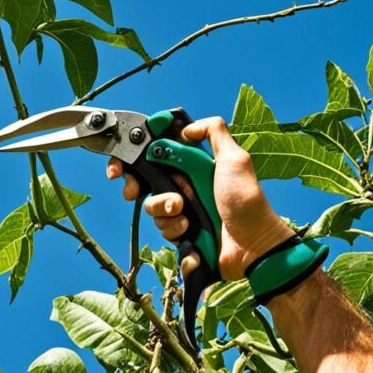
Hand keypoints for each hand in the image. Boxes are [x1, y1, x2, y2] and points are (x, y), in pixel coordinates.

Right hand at [107, 117, 293, 279]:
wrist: (252, 245)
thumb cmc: (245, 201)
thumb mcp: (235, 159)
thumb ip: (214, 132)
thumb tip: (185, 127)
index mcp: (192, 166)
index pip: (154, 155)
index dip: (133, 160)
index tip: (120, 168)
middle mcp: (183, 185)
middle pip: (144, 182)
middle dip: (138, 187)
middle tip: (140, 193)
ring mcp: (181, 210)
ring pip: (151, 206)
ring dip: (165, 210)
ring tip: (185, 215)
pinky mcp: (180, 232)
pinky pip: (162, 228)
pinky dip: (174, 229)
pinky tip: (190, 230)